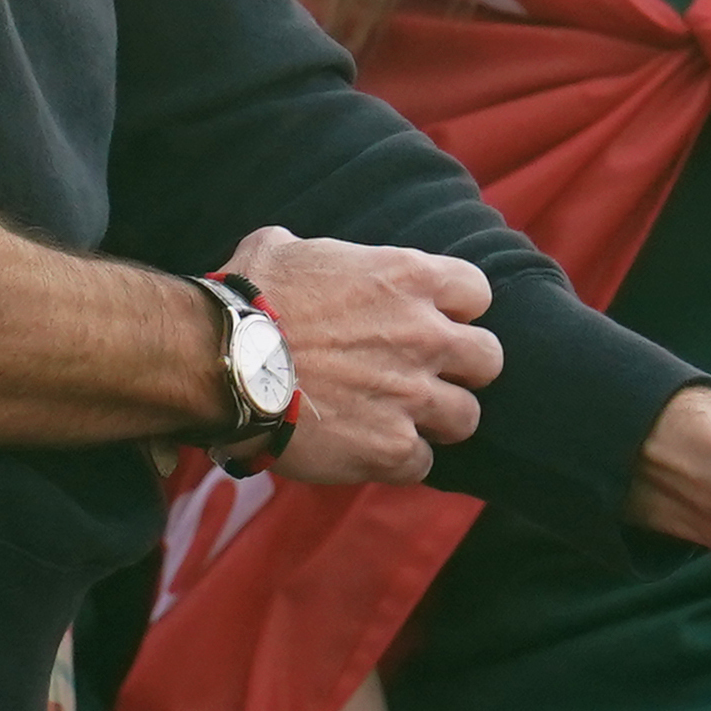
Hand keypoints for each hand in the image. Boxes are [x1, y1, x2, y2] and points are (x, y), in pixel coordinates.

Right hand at [221, 228, 502, 484]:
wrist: (222, 363)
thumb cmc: (248, 299)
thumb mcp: (283, 247)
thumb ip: (321, 254)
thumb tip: (303, 253)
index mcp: (407, 277)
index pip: (476, 291)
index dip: (455, 308)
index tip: (430, 319)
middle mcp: (424, 335)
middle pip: (488, 359)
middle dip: (461, 369)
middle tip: (425, 374)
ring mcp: (412, 395)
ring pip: (466, 417)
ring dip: (436, 419)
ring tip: (399, 418)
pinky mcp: (391, 447)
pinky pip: (421, 463)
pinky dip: (399, 459)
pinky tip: (368, 448)